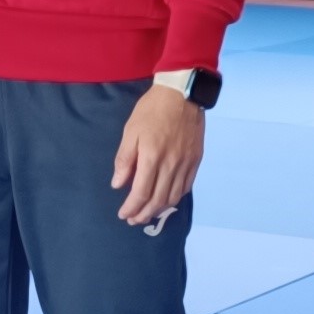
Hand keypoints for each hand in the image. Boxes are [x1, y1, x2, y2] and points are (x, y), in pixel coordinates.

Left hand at [111, 85, 204, 227]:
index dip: (131, 208)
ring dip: (159, 210)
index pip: (141, 193)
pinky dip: (175, 197)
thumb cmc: (152, 110)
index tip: (123, 214)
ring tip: (148, 213)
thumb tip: (118, 184)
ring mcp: (186, 163)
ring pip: (173, 197)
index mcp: (152, 157)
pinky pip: (186, 186)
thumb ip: (124, 160)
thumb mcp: (130, 131)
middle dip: (144, 214)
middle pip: (158, 200)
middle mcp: (171, 165)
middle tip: (133, 219)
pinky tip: (166, 199)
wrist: (182, 93)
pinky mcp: (196, 160)